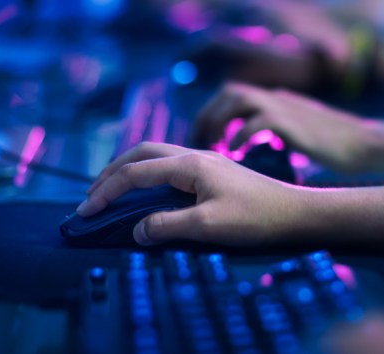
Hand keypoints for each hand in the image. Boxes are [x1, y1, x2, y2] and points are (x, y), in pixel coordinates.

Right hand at [77, 142, 307, 245]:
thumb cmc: (257, 218)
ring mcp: (206, 161)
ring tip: (111, 190)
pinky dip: (149, 174)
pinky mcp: (214, 171)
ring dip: (130, 170)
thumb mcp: (209, 226)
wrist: (297, 212)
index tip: (86, 211)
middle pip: (141, 153)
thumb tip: (138, 230)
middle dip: (112, 172)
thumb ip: (168, 226)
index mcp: (190, 164)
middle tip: (91, 196)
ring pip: (156, 155)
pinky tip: (149, 191)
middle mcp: (195, 155)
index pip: (136, 172)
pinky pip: (170, 165)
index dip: (107, 191)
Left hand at [195, 82, 383, 173]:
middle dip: (208, 115)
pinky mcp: (291, 122)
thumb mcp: (299, 133)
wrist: (366, 143)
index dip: (214, 114)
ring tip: (215, 148)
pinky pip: (256, 121)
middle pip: (228, 91)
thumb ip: (277, 133)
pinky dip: (241, 136)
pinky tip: (238, 154)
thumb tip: (254, 147)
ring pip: (237, 98)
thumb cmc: (337, 145)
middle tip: (200, 144)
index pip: (233, 95)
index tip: (205, 139)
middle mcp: (276, 96)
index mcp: (277, 98)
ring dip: (220, 121)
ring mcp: (284, 106)